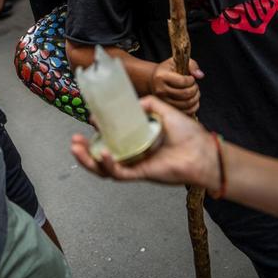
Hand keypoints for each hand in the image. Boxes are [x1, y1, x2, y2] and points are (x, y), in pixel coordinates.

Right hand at [71, 96, 218, 187]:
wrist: (203, 151)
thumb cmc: (188, 133)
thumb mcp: (164, 110)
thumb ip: (147, 104)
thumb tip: (131, 102)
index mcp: (137, 140)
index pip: (112, 138)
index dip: (98, 131)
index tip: (91, 119)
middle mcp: (134, 154)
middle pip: (103, 156)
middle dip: (85, 151)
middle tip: (74, 141)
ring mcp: (136, 165)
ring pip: (105, 168)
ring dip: (89, 160)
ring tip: (76, 149)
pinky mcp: (141, 174)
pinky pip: (119, 173)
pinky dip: (108, 164)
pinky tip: (102, 154)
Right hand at [150, 58, 202, 114]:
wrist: (155, 80)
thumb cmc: (167, 70)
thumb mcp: (177, 61)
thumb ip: (191, 65)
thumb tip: (200, 75)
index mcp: (161, 76)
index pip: (182, 81)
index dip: (192, 80)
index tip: (191, 78)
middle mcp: (160, 90)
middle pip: (185, 94)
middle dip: (195, 89)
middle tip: (194, 86)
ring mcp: (163, 101)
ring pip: (186, 104)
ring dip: (195, 98)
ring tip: (194, 92)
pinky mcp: (167, 108)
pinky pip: (185, 112)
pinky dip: (193, 107)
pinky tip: (193, 100)